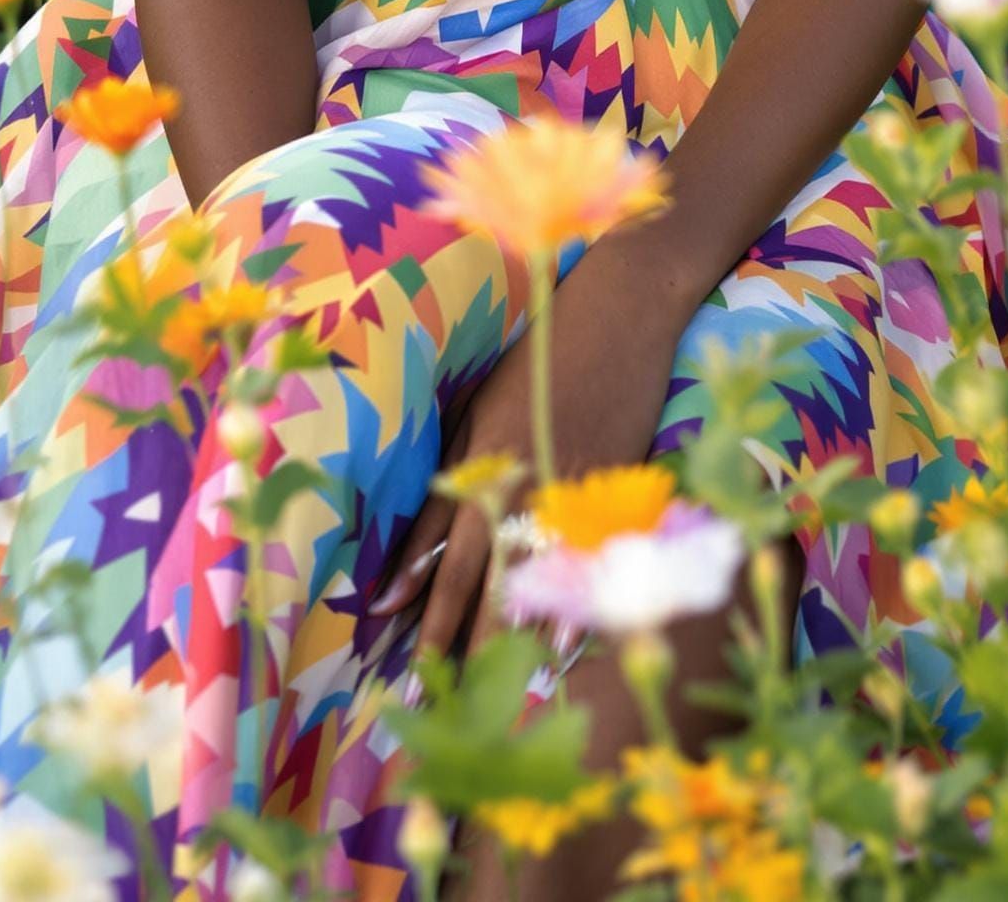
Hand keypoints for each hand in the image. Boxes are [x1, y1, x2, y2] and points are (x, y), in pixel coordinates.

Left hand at [370, 232, 692, 664]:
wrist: (618, 312)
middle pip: (482, 579)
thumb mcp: (478, 409)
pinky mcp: (613, 488)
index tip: (389, 646)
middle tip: (432, 694)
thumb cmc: (538, 357)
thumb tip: (419, 541)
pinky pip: (586, 559)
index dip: (418, 603)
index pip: (443, 552)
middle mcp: (519, 484)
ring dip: (509, 637)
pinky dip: (573, 606)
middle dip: (454, 641)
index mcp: (481, 463)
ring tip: (491, 691)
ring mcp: (569, 490)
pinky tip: (562, 650)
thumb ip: (450, 472)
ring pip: (533, 580)